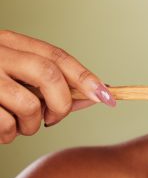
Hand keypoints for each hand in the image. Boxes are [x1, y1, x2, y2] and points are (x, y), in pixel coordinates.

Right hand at [0, 30, 115, 142]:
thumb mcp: (15, 74)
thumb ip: (50, 83)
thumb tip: (93, 96)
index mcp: (10, 42)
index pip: (57, 56)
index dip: (86, 77)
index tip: (108, 97)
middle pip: (48, 75)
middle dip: (62, 103)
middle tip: (55, 118)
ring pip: (28, 103)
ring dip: (34, 124)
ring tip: (24, 126)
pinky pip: (4, 123)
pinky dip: (10, 134)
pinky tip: (3, 132)